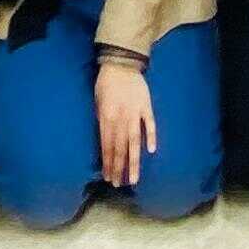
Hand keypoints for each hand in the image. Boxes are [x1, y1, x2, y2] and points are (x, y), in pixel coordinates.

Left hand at [95, 62, 156, 187]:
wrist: (121, 63)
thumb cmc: (106, 84)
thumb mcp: (97, 103)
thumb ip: (102, 121)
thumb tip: (104, 141)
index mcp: (106, 118)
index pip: (107, 146)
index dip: (108, 163)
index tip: (108, 177)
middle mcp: (120, 118)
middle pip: (120, 148)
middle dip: (119, 167)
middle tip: (119, 184)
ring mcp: (134, 113)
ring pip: (134, 141)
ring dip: (133, 161)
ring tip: (134, 178)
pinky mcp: (146, 106)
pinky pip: (149, 124)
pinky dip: (150, 136)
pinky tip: (151, 151)